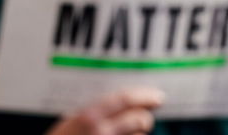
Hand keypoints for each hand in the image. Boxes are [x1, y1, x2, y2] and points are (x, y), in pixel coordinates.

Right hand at [46, 87, 164, 134]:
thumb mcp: (70, 121)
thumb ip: (93, 112)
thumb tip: (122, 104)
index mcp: (89, 116)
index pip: (124, 100)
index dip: (144, 96)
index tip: (157, 96)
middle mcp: (101, 131)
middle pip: (140, 120)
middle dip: (145, 118)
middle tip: (144, 117)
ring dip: (138, 134)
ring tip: (129, 132)